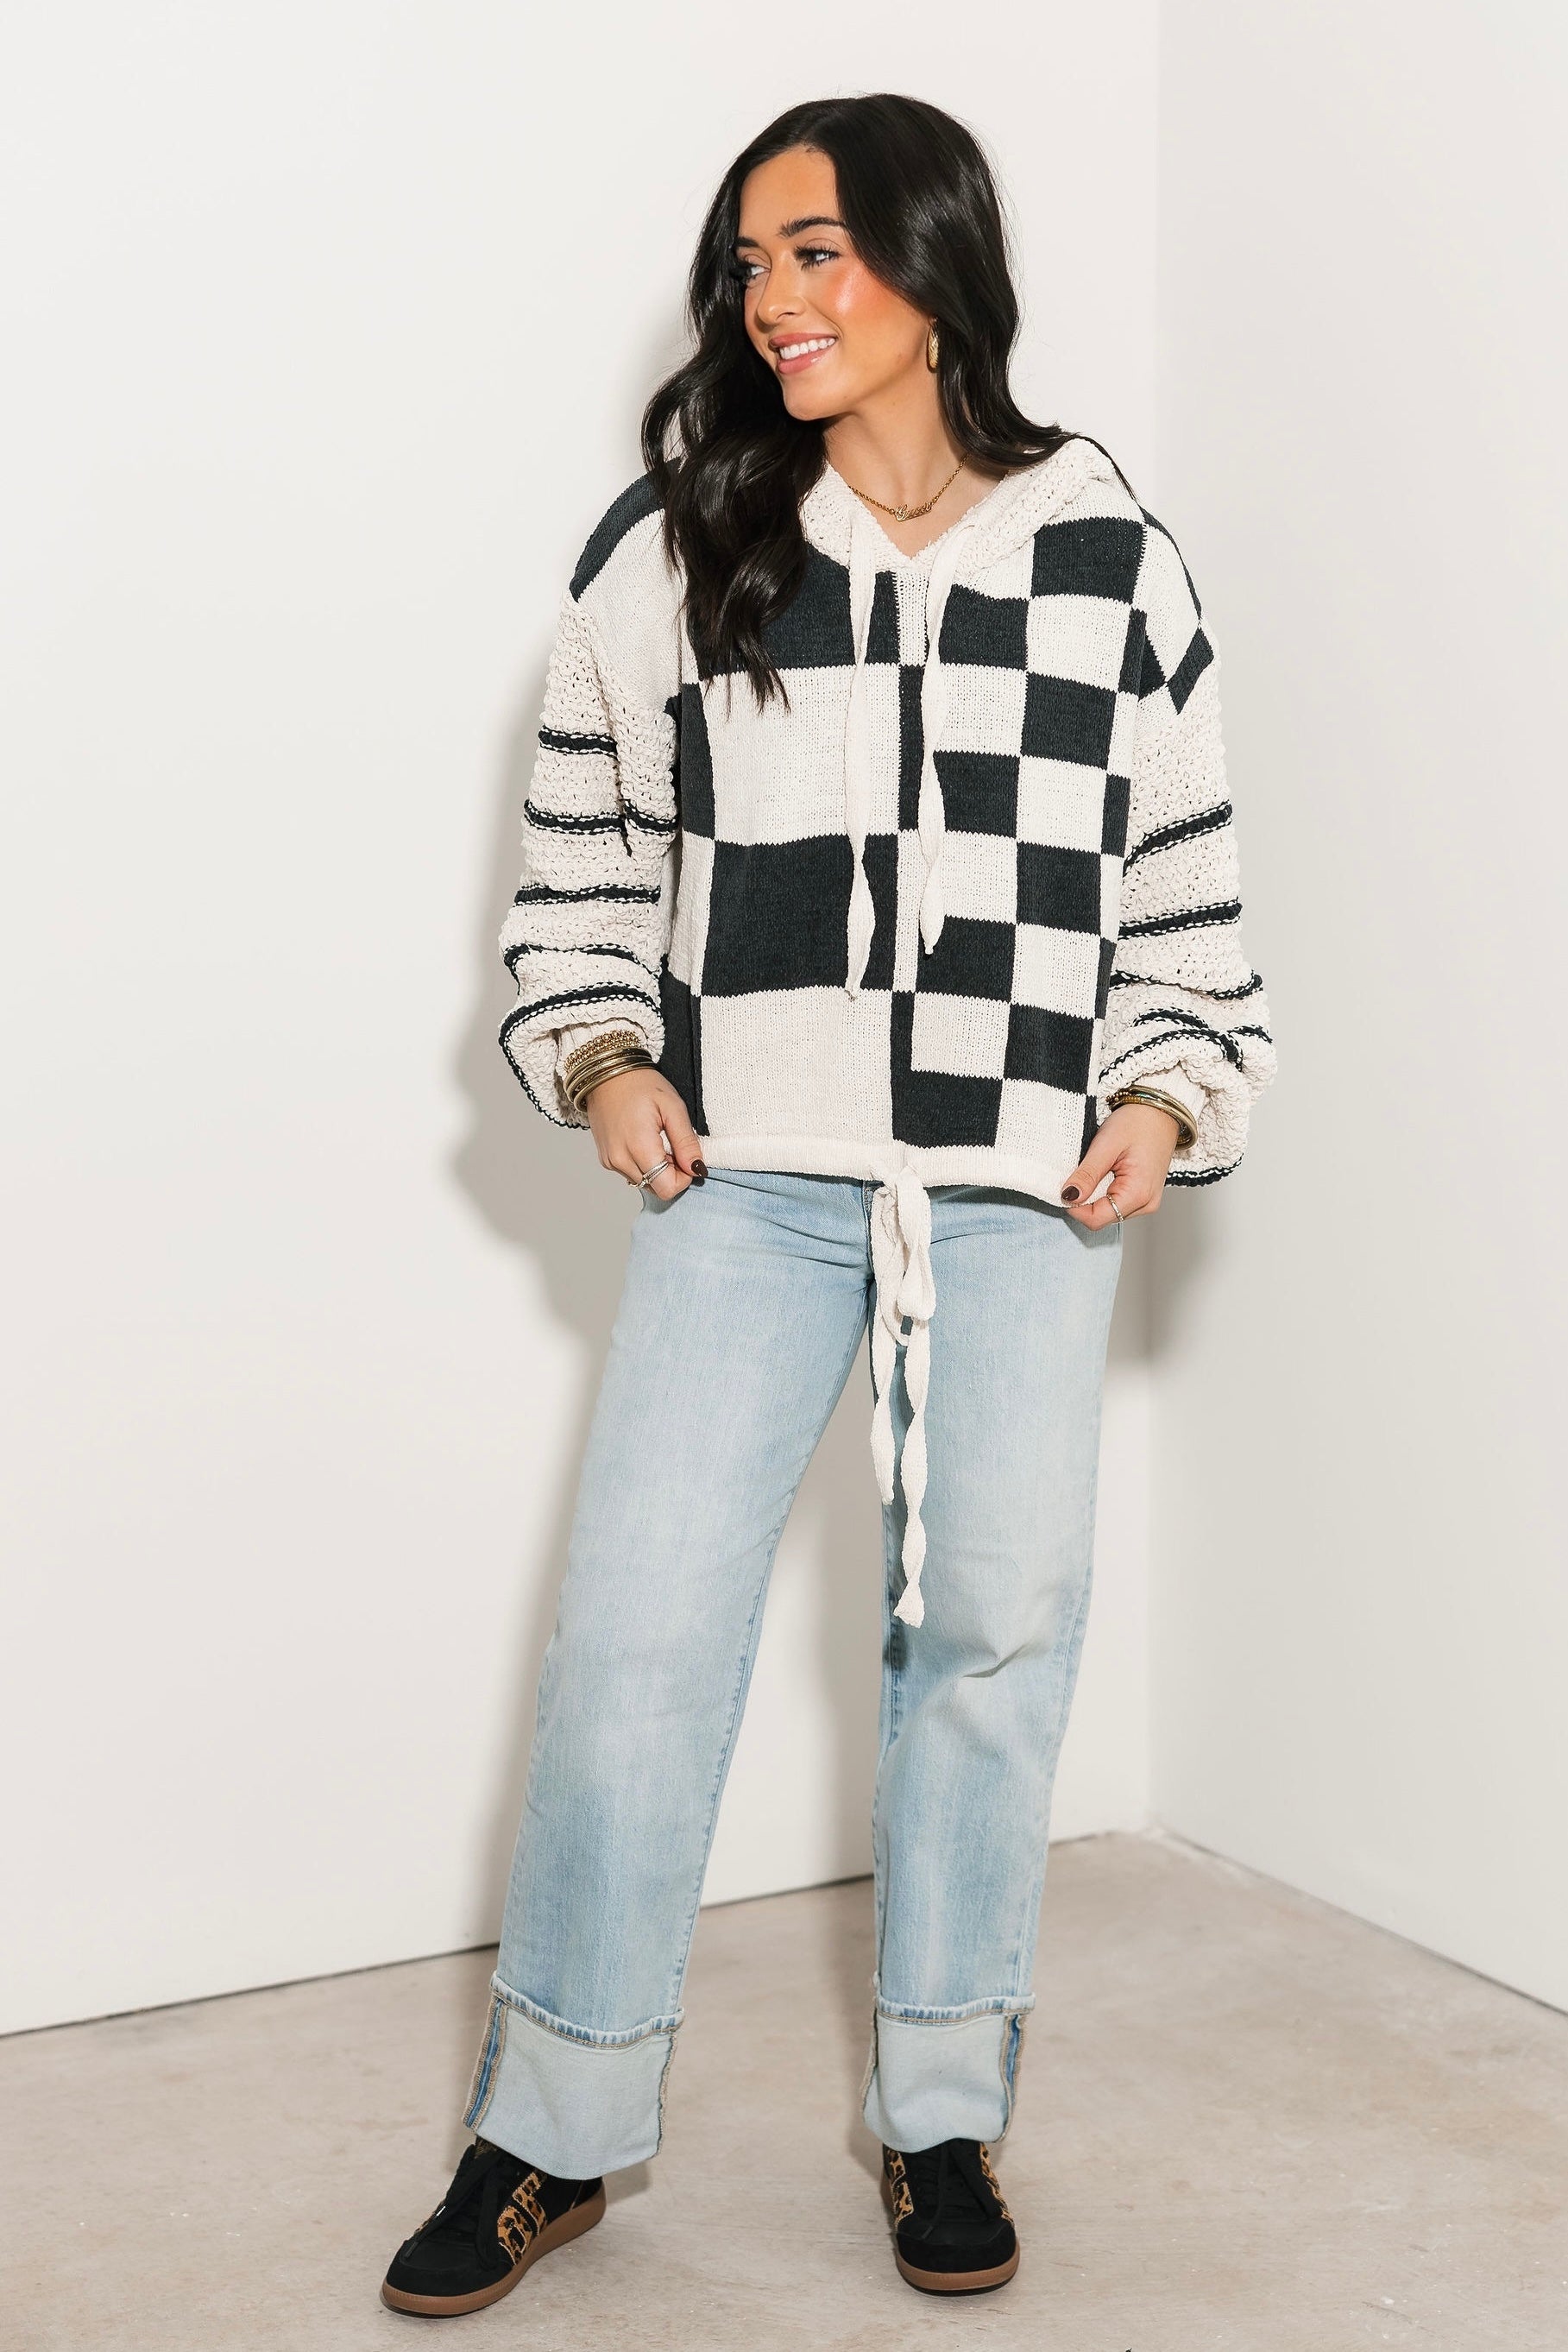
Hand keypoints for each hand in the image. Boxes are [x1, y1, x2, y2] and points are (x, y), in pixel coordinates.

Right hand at [584, 1067, 705, 1200]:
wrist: (605, 1074)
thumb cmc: (639, 1085)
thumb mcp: (673, 1107)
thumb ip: (686, 1142)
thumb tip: (697, 1169)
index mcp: (638, 1147)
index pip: (667, 1188)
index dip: (683, 1177)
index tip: (685, 1156)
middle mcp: (620, 1160)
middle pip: (656, 1188)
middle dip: (670, 1173)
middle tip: (671, 1145)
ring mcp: (611, 1161)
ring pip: (644, 1183)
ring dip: (657, 1170)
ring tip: (657, 1141)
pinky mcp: (606, 1160)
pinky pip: (631, 1174)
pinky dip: (643, 1165)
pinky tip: (643, 1142)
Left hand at [1059, 1102, 1180, 1229]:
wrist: (1160, 1111)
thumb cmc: (1138, 1122)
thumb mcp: (1106, 1146)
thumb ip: (1087, 1175)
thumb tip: (1068, 1196)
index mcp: (1138, 1194)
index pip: (1096, 1219)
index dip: (1075, 1206)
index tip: (1067, 1185)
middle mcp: (1146, 1204)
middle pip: (1101, 1216)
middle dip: (1086, 1198)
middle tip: (1085, 1170)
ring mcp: (1146, 1201)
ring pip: (1108, 1210)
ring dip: (1095, 1193)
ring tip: (1101, 1167)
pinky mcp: (1144, 1195)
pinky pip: (1117, 1201)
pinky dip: (1105, 1189)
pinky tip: (1108, 1170)